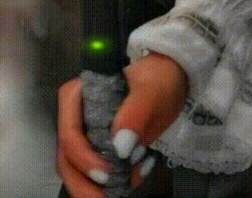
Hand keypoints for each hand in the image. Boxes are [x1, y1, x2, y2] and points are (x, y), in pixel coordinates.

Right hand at [56, 52, 188, 195]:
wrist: (170, 81)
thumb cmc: (157, 79)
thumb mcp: (152, 90)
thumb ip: (136, 112)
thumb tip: (119, 147)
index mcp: (77, 96)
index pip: (69, 133)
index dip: (83, 158)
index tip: (108, 173)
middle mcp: (74, 118)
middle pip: (67, 159)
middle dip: (85, 184)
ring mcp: (83, 136)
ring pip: (76, 172)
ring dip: (95, 189)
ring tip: (128, 185)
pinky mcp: (96, 150)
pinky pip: (93, 175)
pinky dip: (110, 185)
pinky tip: (136, 176)